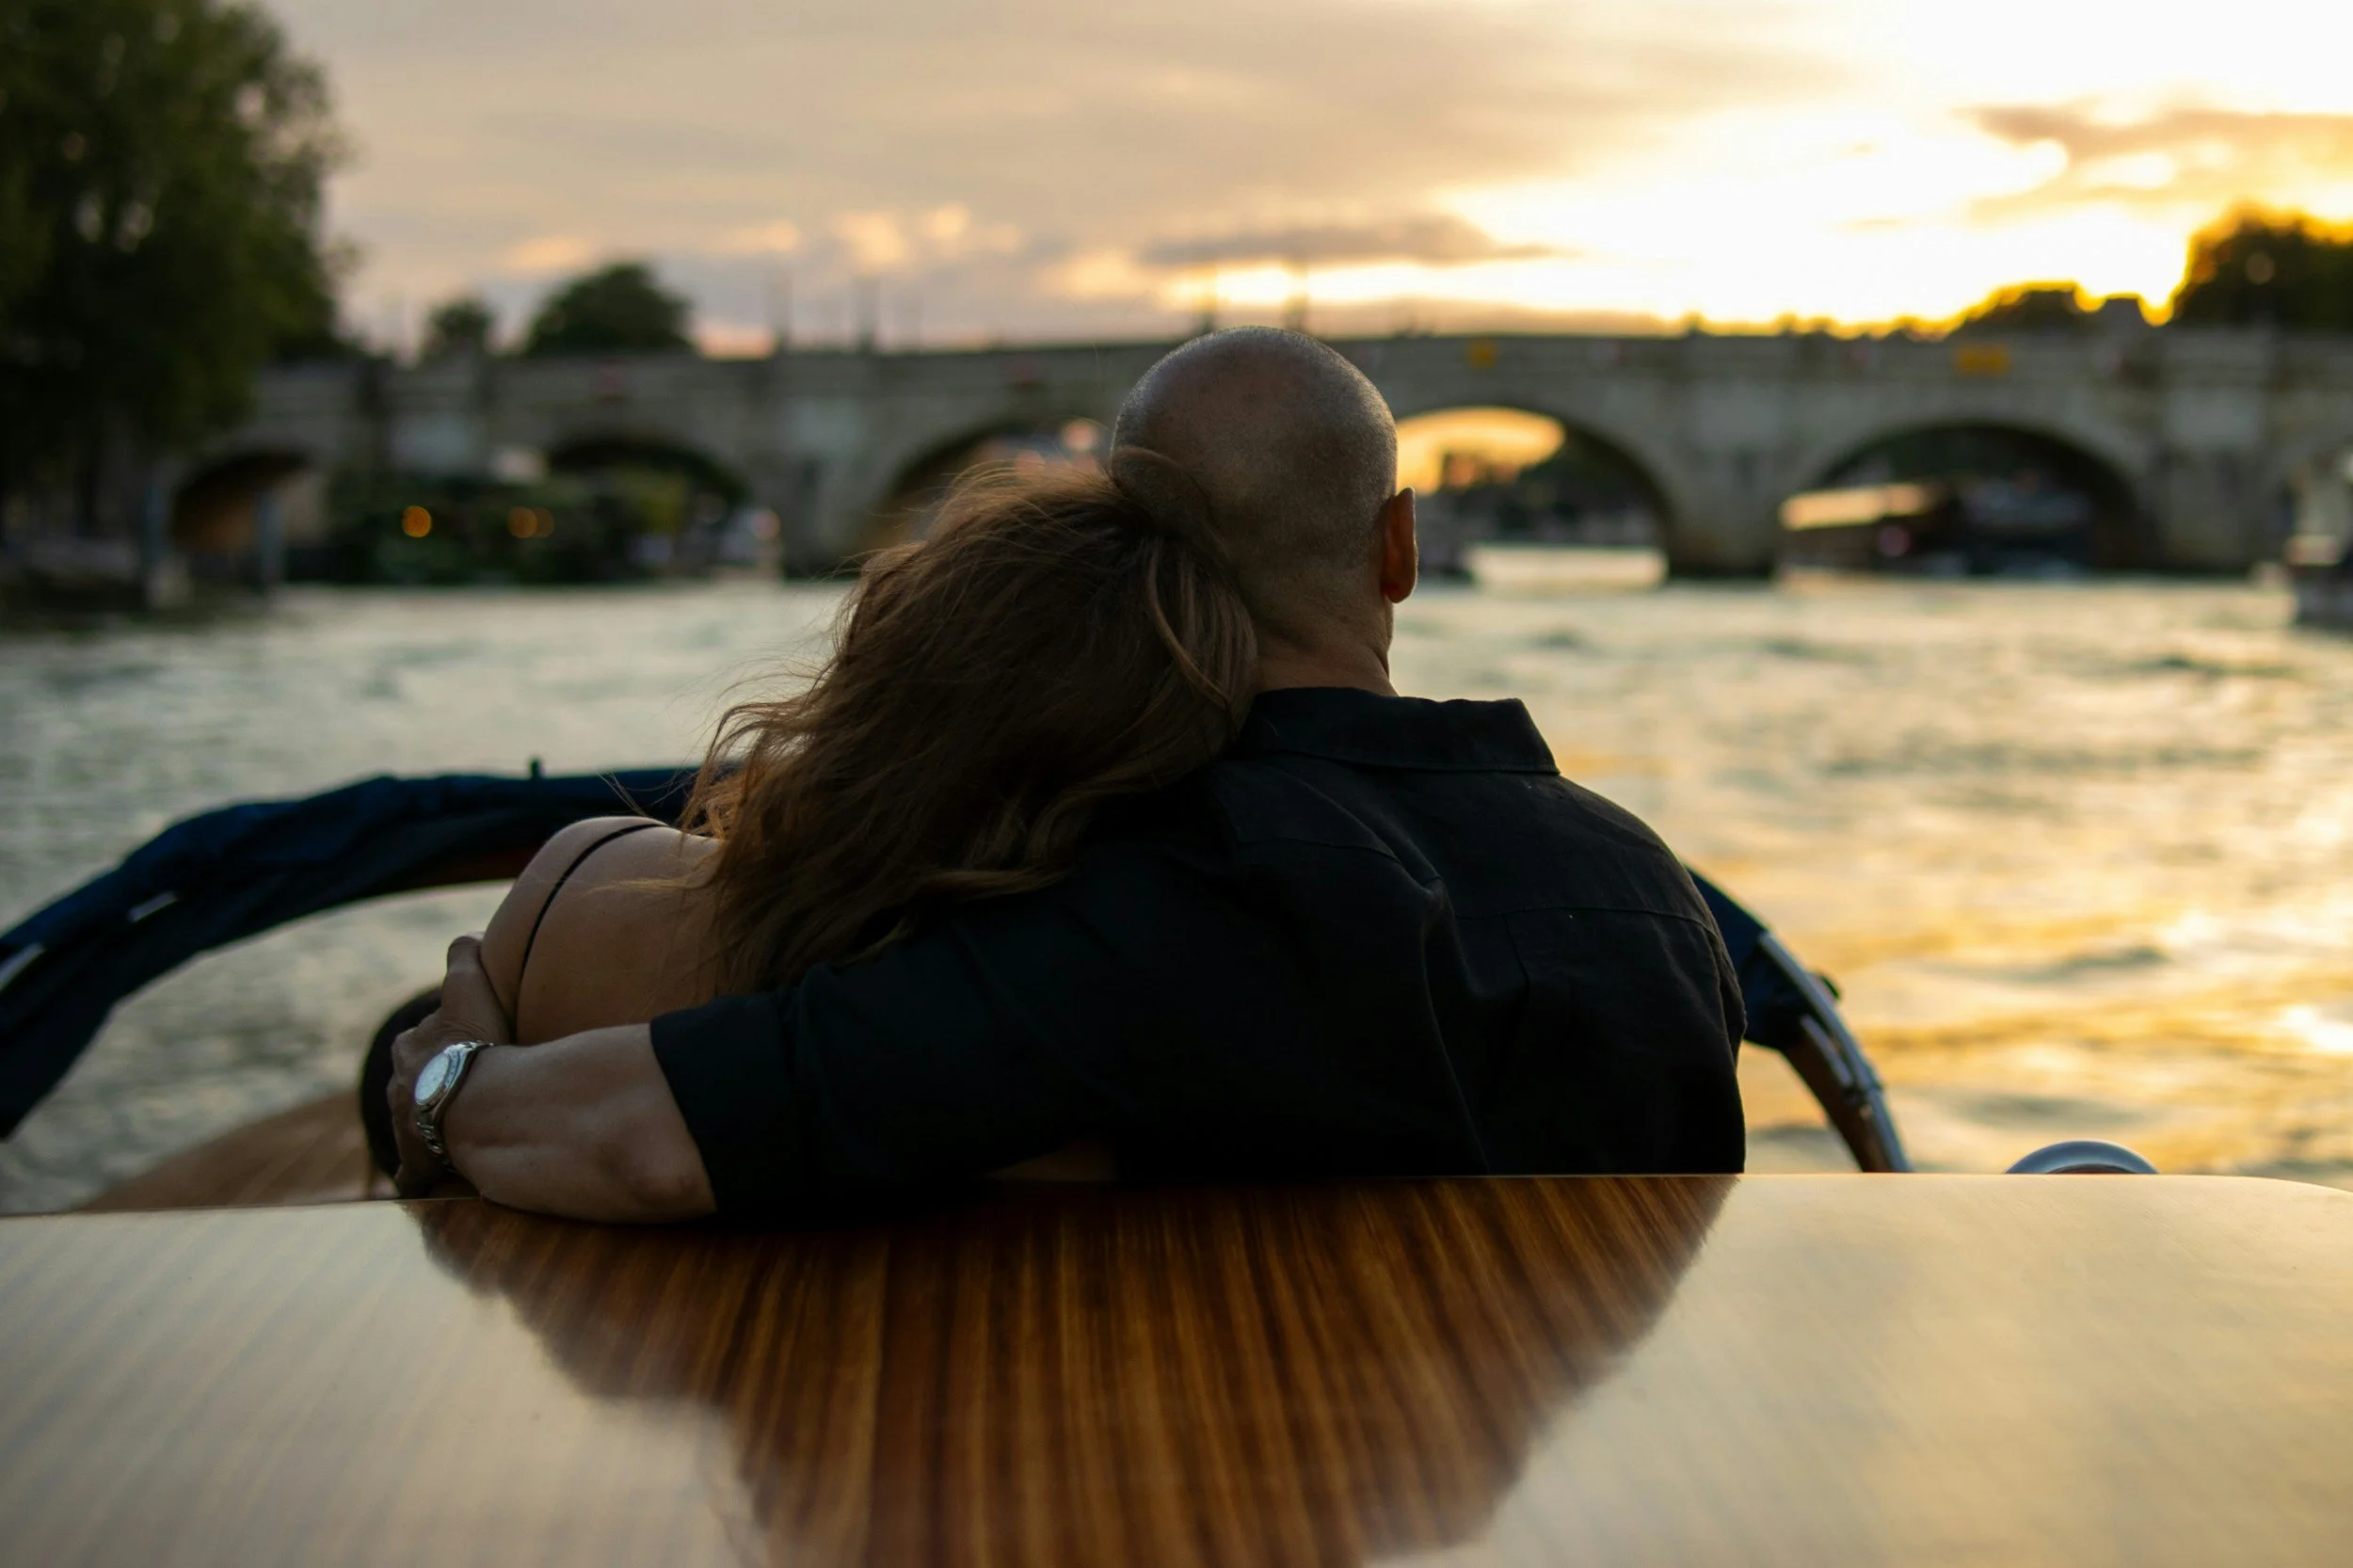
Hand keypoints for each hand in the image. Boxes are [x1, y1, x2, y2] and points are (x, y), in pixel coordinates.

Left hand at [389, 933, 513, 1198]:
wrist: (473, 1102)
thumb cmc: (472, 1044)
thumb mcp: (468, 985)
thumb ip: (463, 955)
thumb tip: (465, 935)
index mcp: (410, 1048)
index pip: (421, 1041)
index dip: (441, 1042)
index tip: (462, 1046)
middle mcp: (398, 1087)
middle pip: (411, 1083)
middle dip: (428, 1085)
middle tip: (460, 1090)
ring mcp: (406, 1127)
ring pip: (412, 1125)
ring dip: (427, 1127)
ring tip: (455, 1133)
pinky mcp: (417, 1162)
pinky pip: (413, 1173)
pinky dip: (417, 1177)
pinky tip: (427, 1184)